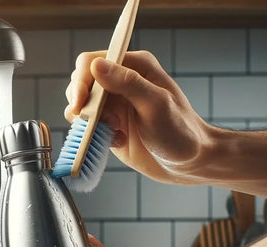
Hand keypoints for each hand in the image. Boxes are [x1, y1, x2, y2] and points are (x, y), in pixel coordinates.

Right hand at [65, 51, 214, 184]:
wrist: (187, 163)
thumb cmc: (180, 132)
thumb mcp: (156, 105)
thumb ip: (128, 83)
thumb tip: (96, 66)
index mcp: (134, 67)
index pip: (91, 63)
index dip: (81, 82)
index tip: (80, 105)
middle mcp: (120, 83)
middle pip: (81, 84)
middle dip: (82, 105)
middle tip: (101, 123)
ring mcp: (114, 106)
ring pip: (80, 107)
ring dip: (89, 123)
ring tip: (113, 133)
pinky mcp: (110, 126)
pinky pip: (87, 128)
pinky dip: (94, 137)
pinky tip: (116, 141)